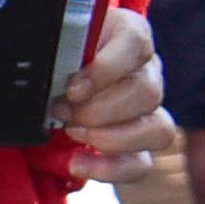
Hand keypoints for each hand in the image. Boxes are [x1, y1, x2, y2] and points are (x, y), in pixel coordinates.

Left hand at [57, 2, 163, 165]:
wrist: (52, 72)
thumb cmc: (56, 48)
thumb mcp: (53, 34)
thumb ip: (54, 35)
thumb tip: (47, 42)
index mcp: (130, 34)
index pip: (136, 44)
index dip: (106, 69)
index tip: (72, 87)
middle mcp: (148, 71)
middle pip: (147, 92)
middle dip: (98, 109)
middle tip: (60, 111)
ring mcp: (150, 110)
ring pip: (157, 129)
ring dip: (111, 138)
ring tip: (71, 134)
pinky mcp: (139, 144)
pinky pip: (142, 164)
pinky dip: (110, 169)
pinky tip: (77, 163)